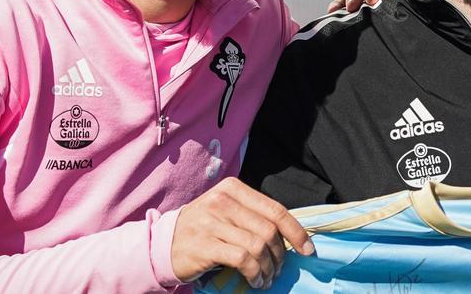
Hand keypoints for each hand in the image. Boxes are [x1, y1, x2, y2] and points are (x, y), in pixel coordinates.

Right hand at [170, 178, 313, 288]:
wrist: (162, 243)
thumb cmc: (202, 228)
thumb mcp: (226, 212)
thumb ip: (253, 216)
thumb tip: (292, 234)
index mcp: (233, 188)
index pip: (275, 209)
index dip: (296, 232)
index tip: (307, 250)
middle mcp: (222, 201)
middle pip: (269, 230)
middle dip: (280, 254)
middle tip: (279, 269)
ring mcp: (211, 221)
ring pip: (258, 246)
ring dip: (268, 267)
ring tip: (266, 278)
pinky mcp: (204, 244)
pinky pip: (242, 259)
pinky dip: (255, 273)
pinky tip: (255, 281)